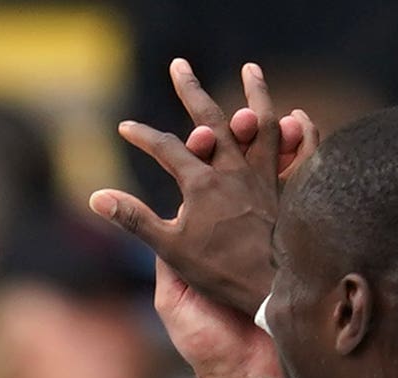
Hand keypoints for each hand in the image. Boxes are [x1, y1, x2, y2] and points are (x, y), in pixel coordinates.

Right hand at [89, 60, 315, 317]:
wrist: (273, 291)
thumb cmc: (220, 273)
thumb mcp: (170, 248)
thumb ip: (134, 218)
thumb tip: (96, 197)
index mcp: (201, 182)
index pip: (165, 148)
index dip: (143, 136)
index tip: (126, 128)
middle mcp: (234, 170)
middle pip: (210, 119)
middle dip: (190, 90)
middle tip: (179, 65)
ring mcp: (264, 176)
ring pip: (261, 124)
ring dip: (255, 94)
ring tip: (251, 69)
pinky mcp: (289, 190)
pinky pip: (300, 152)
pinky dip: (301, 132)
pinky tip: (298, 116)